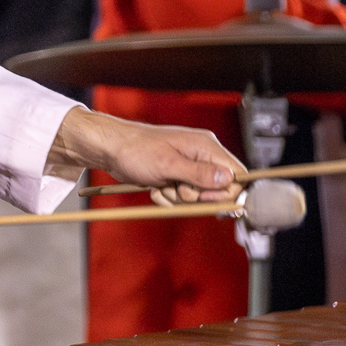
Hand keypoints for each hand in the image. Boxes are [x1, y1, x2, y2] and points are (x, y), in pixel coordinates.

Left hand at [45, 108, 241, 204]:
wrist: (110, 149)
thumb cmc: (135, 150)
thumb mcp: (168, 164)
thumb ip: (200, 174)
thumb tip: (229, 180)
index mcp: (206, 147)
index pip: (236, 174)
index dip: (224, 192)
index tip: (203, 197)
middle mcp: (201, 156)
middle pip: (218, 190)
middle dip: (196, 196)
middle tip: (176, 188)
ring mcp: (189, 166)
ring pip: (198, 196)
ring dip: (179, 199)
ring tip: (162, 186)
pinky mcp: (177, 176)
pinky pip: (182, 197)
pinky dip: (169, 198)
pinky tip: (157, 189)